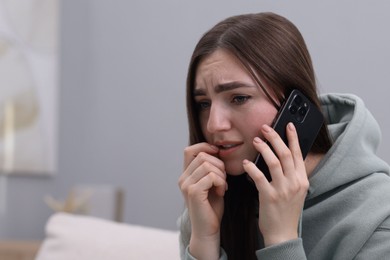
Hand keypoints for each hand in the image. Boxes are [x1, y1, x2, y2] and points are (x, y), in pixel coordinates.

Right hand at [178, 143, 226, 258]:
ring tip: (222, 186)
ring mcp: (186, 185)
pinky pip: (211, 176)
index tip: (218, 156)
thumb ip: (210, 169)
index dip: (205, 147)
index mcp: (186, 175)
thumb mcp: (211, 183)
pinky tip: (221, 192)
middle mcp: (183, 178)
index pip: (190, 150)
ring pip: (208, 165)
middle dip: (219, 164)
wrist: (208, 230)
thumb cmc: (211, 207)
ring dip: (221, 174)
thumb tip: (216, 150)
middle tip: (223, 179)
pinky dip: (220, 182)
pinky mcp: (193, 192)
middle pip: (202, 156)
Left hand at [243, 123, 308, 246]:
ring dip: (264, 149)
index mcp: (302, 180)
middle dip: (276, 138)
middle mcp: (295, 183)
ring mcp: (283, 190)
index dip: (293, 138)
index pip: (299, 154)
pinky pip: (259, 178)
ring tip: (256, 140)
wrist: (283, 234)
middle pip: (286, 154)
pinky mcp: (269, 197)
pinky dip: (252, 168)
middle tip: (265, 128)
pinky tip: (245, 163)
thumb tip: (283, 157)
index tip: (288, 125)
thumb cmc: (287, 211)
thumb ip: (292, 175)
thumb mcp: (296, 192)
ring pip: (274, 162)